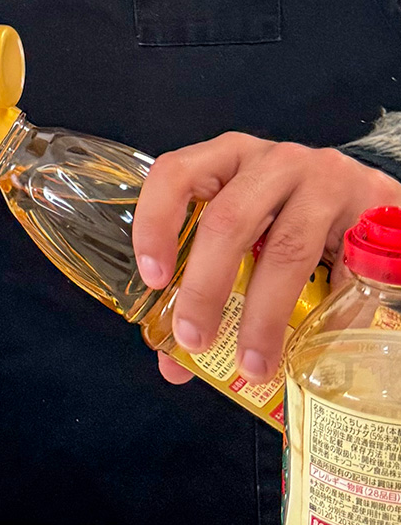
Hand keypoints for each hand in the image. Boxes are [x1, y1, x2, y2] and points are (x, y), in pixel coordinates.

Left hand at [133, 135, 400, 384]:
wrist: (369, 198)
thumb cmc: (297, 216)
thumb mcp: (251, 234)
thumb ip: (211, 287)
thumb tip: (176, 365)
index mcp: (229, 158)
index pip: (177, 174)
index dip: (156, 224)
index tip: (154, 279)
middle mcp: (272, 161)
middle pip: (228, 220)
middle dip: (206, 287)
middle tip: (194, 339)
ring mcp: (322, 179)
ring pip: (285, 249)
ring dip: (262, 314)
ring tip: (252, 363)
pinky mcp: (366, 205)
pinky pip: (340, 264)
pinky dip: (323, 309)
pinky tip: (312, 339)